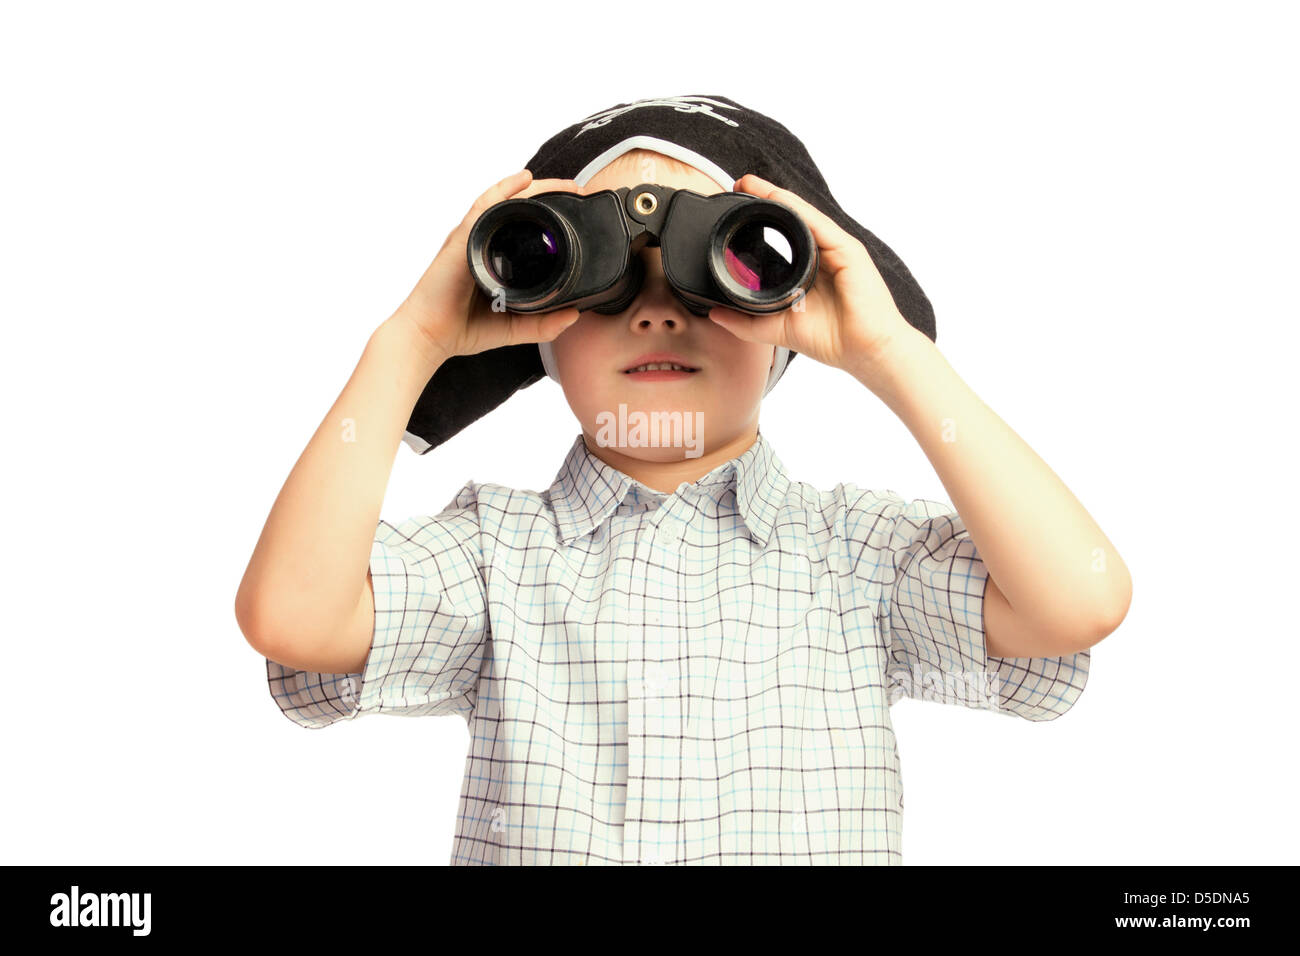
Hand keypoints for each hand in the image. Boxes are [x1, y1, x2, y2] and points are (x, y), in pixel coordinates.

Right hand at [389, 169, 584, 363]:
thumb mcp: (513, 327)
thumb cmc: (463, 328)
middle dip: (548, 194)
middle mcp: (483, 243)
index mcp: (494, 258)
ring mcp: (472, 238)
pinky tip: (524, 179)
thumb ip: (542, 324)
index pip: (523, 227)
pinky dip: (504, 191)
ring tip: (561, 183)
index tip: (575, 209)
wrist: (430, 336)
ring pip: (505, 202)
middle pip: (518, 208)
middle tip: (575, 189)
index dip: (549, 214)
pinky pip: (484, 207)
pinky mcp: (462, 240)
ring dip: (534, 188)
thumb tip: (573, 315)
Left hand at [706, 173, 917, 373]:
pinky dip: (798, 210)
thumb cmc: (832, 340)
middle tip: (739, 183)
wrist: (865, 352)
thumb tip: (715, 314)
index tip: (735, 205)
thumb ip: (746, 322)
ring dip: (777, 197)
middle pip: (793, 219)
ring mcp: (836, 249)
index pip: (783, 236)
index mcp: (810, 268)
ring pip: (803, 216)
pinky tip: (778, 198)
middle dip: (766, 198)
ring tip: (752, 184)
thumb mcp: (778, 329)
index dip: (761, 218)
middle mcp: (823, 254)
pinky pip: (819, 225)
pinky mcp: (848, 250)